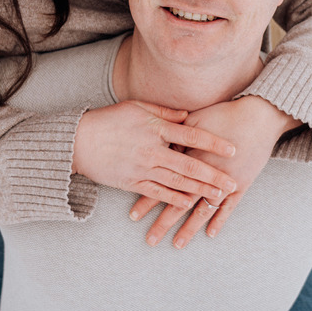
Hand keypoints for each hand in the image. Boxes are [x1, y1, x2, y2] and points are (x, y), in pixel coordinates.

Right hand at [72, 100, 237, 209]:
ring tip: (218, 196)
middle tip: (233, 182)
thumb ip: (164, 112)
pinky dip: (174, 199)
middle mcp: (152, 149)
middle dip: (213, 174)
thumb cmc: (109, 119)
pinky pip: (157, 193)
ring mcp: (142, 167)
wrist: (78, 140)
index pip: (192, 135)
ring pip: (177, 182)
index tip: (233, 149)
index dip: (214, 142)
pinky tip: (189, 203)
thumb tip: (188, 115)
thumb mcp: (136, 107)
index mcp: (156, 127)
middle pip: (189, 164)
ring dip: (200, 190)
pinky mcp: (131, 182)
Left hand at [129, 95, 300, 247]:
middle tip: (150, 240)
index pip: (164, 184)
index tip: (133, 215)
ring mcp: (224, 183)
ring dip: (189, 229)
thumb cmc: (224, 115)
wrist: (258, 117)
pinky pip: (229, 208)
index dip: (148, 200)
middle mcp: (205, 176)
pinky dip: (219, 221)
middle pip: (180, 203)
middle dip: (164, 223)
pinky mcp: (241, 185)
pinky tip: (210, 235)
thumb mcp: (193, 122)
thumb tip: (158, 148)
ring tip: (177, 245)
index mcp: (190, 159)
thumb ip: (175, 137)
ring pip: (203, 211)